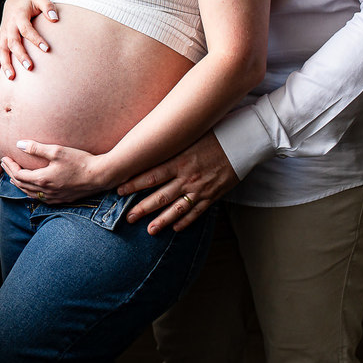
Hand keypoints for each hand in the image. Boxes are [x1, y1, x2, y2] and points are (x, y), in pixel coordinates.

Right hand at [0, 0, 58, 83]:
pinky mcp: (0, 43)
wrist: (13, 3)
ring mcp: (2, 36)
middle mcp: (8, 27)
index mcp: (18, 16)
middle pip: (13, 43)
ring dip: (5, 65)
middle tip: (30, 67)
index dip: (36, 39)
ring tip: (11, 77)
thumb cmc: (30, 3)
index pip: (27, 29)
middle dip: (20, 56)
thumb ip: (48, 7)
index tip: (47, 49)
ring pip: (1, 52)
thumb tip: (55, 19)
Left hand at [0, 140, 108, 203]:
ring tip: (14, 177)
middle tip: (5, 165)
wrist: (100, 176)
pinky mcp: (62, 199)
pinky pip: (40, 198)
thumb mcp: (57, 151)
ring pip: (30, 193)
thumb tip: (19, 144)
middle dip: (11, 175)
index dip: (10, 167)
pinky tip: (33, 187)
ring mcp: (54, 197)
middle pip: (22, 185)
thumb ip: (36, 148)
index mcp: (42, 180)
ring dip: (20, 185)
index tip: (5, 157)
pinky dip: (31, 191)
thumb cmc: (80, 161)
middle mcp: (46, 192)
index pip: (18, 175)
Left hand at [117, 132, 238, 234]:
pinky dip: (186, 221)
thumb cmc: (214, 132)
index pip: (150, 175)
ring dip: (162, 221)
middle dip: (142, 208)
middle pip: (160, 196)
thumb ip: (170, 144)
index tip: (119, 190)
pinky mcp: (213, 195)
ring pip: (177, 209)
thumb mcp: (188, 135)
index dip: (133, 184)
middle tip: (128, 217)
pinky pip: (197, 212)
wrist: (243, 140)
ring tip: (149, 230)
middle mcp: (187, 176)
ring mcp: (201, 188)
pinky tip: (175, 228)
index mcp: (179, 160)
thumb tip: (149, 145)